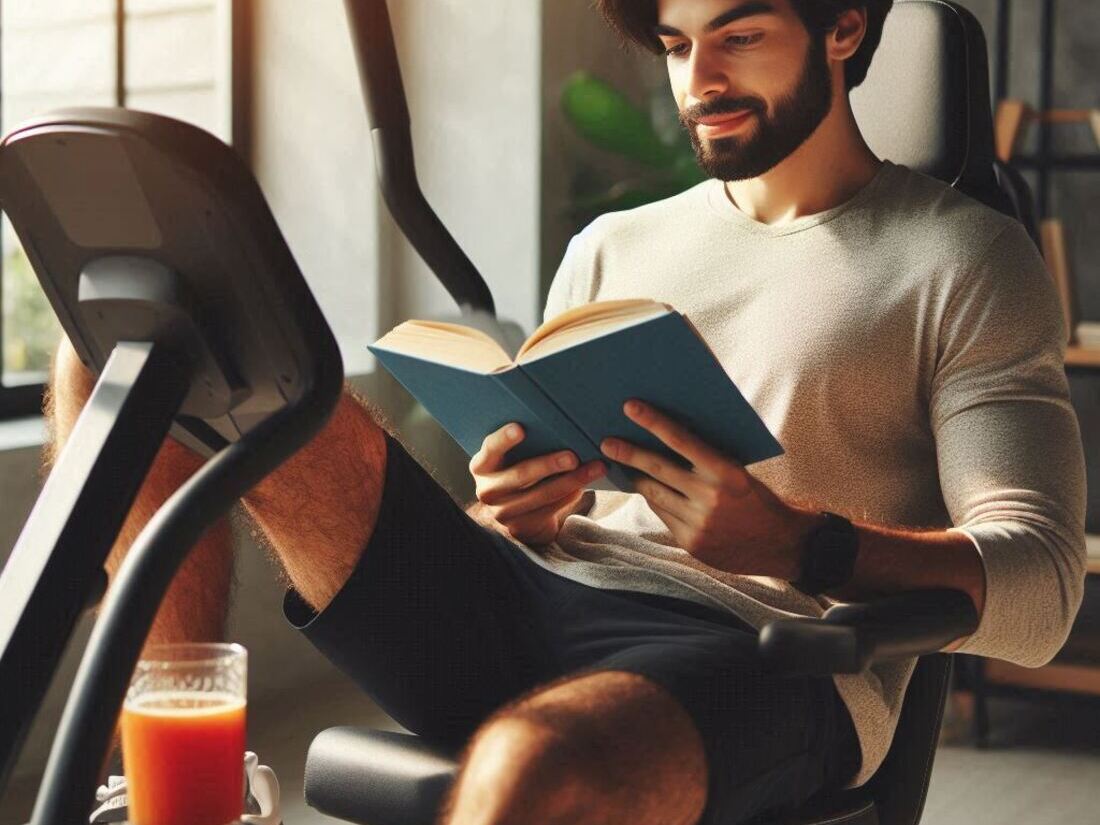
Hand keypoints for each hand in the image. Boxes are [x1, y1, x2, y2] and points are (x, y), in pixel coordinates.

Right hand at [469, 423, 605, 545]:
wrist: (516, 514)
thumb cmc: (519, 473)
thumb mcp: (512, 459)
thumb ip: (525, 445)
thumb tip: (561, 424)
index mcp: (482, 466)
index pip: (490, 449)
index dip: (504, 439)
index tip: (521, 428)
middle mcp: (488, 490)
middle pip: (520, 475)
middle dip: (549, 464)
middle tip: (573, 456)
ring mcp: (502, 512)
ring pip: (541, 495)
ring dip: (571, 481)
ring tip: (595, 469)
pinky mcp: (520, 527)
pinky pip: (550, 510)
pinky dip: (569, 496)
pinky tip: (585, 486)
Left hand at [600, 400, 811, 577]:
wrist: (782, 545)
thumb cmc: (759, 498)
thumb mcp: (740, 472)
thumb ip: (709, 459)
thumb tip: (670, 439)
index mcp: (727, 472)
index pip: (681, 440)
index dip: (653, 422)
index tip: (630, 407)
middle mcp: (710, 498)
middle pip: (657, 469)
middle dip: (628, 454)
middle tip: (606, 442)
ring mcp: (698, 523)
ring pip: (655, 495)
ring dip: (637, 479)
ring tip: (623, 466)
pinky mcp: (691, 542)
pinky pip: (663, 515)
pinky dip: (656, 501)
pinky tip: (650, 491)